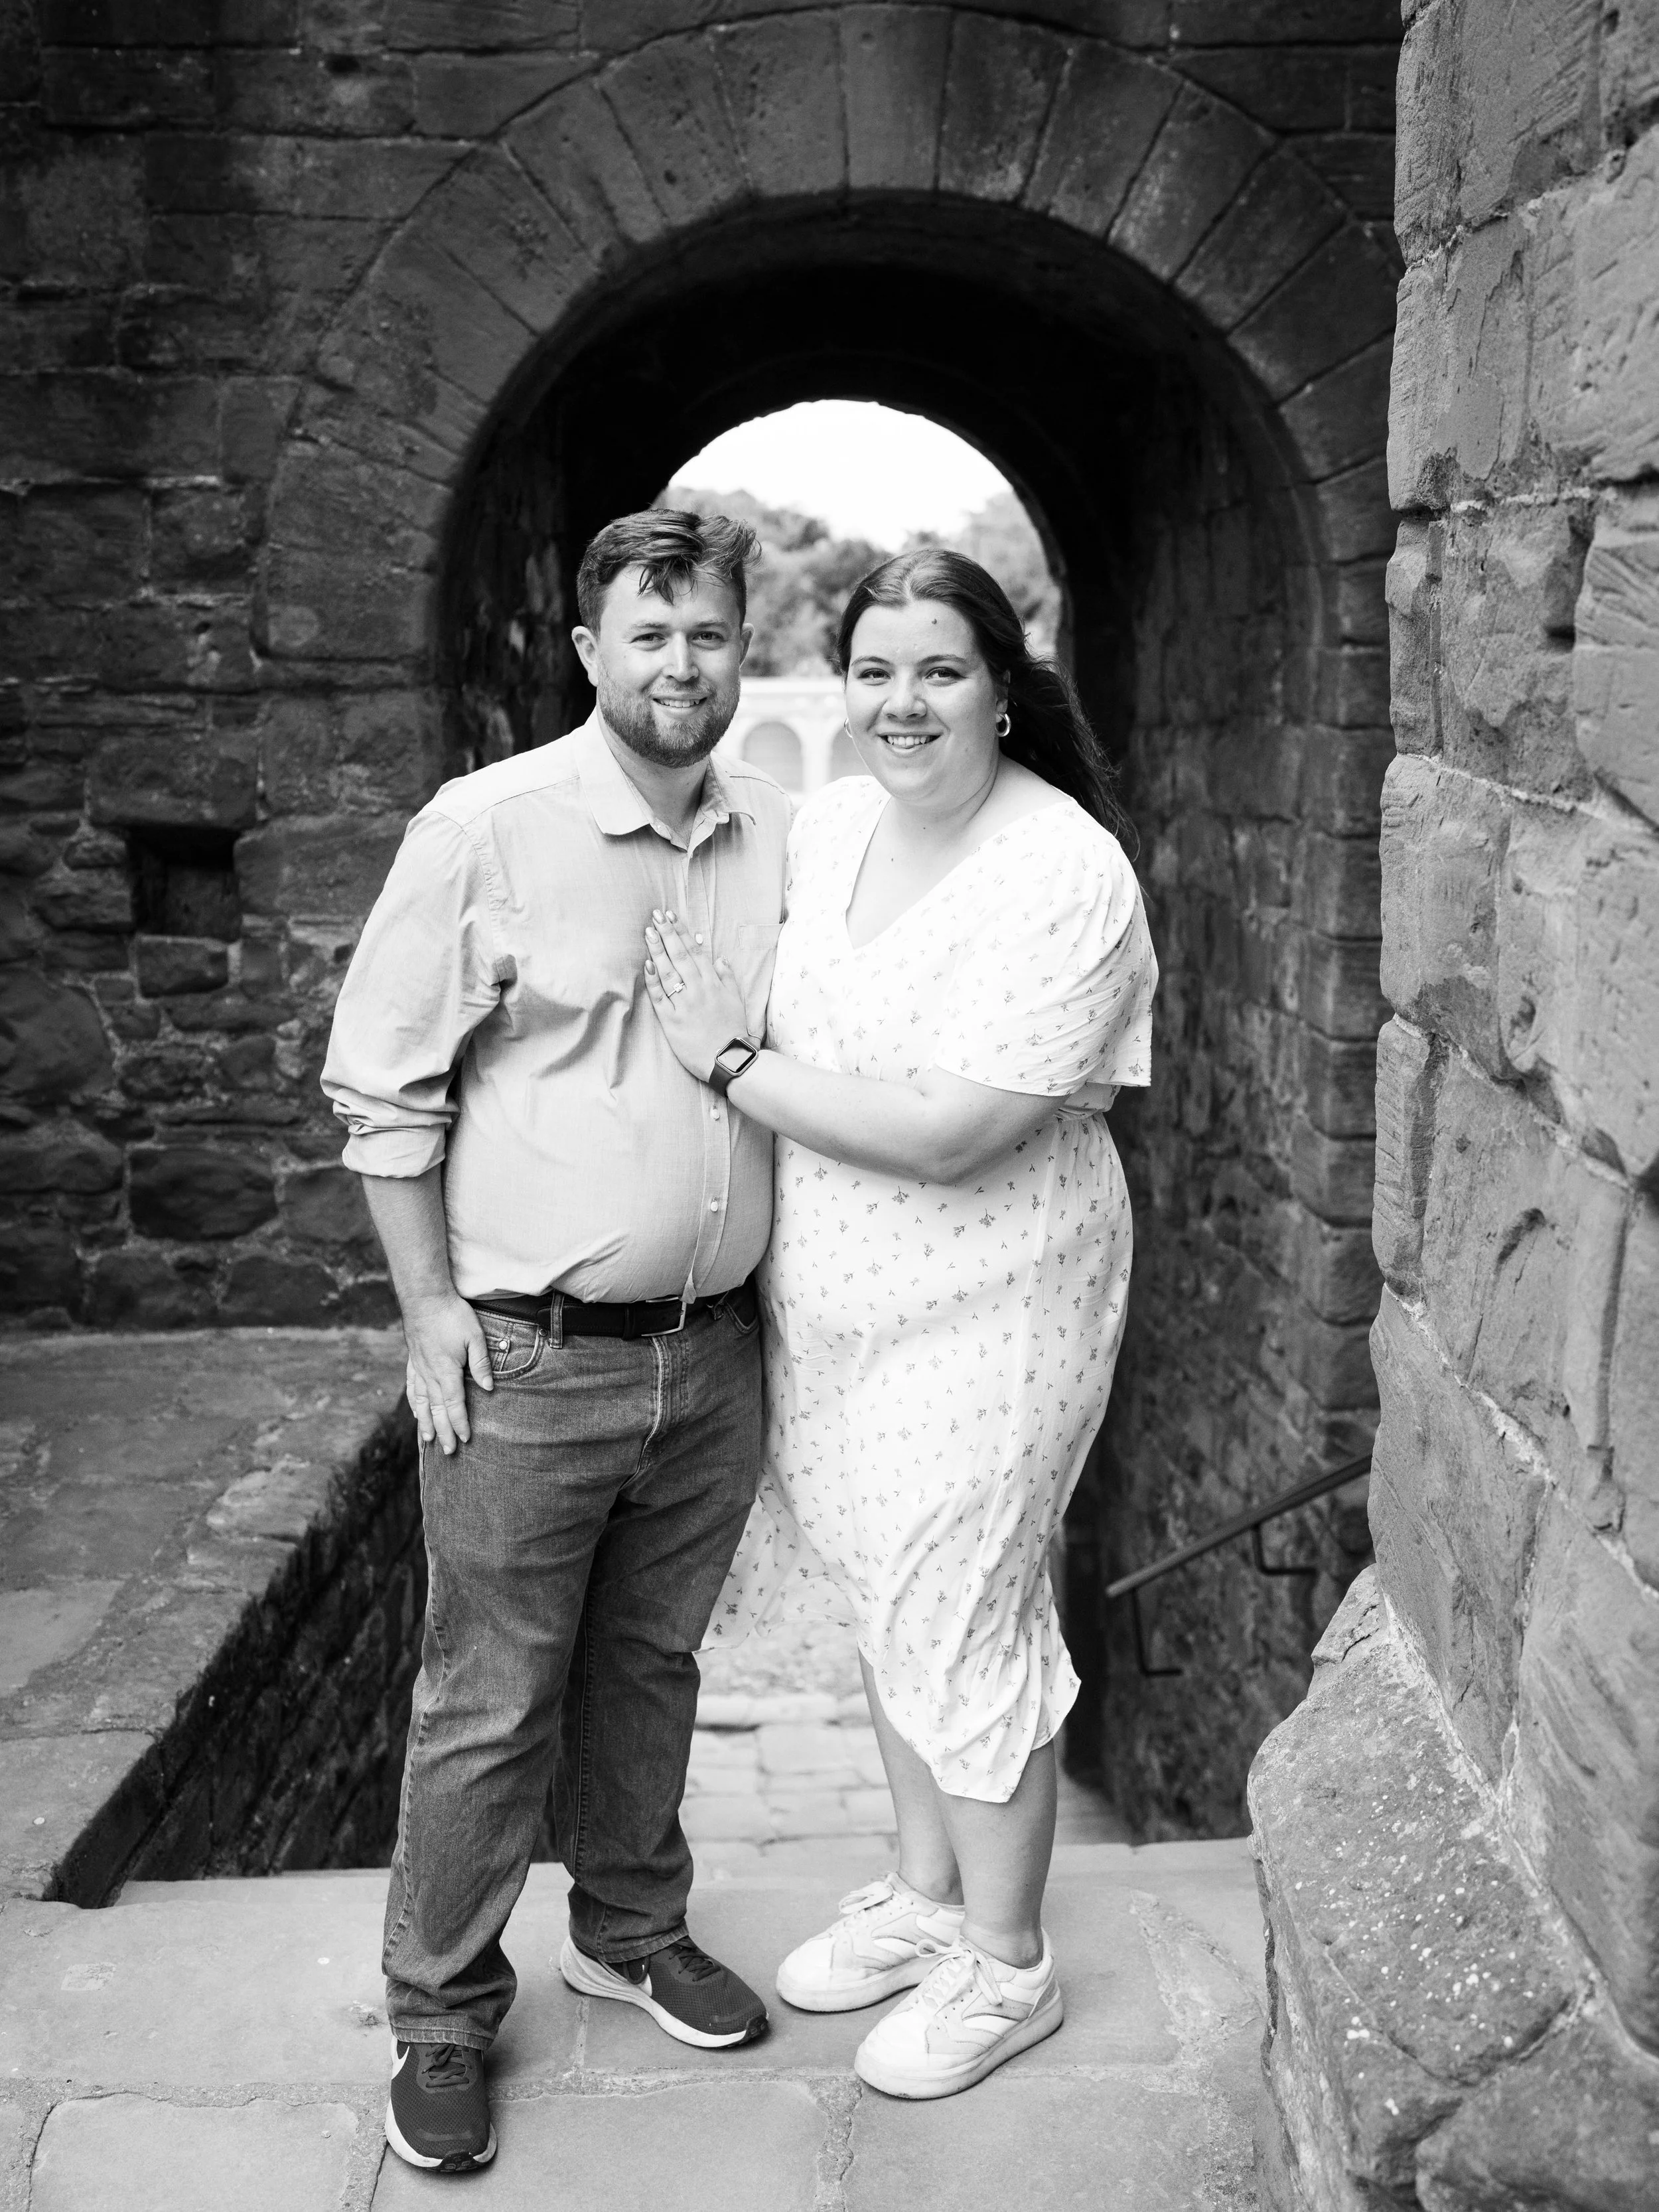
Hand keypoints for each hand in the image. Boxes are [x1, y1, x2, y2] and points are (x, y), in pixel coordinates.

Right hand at [400, 1289, 491, 1454]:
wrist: (425, 1298)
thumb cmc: (453, 1315)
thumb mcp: (475, 1337)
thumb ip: (481, 1364)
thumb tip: (488, 1388)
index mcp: (447, 1372)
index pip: (454, 1405)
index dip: (460, 1424)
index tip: (464, 1440)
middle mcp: (430, 1375)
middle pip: (437, 1410)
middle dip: (443, 1432)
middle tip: (448, 1451)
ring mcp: (419, 1368)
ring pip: (421, 1403)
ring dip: (425, 1423)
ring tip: (428, 1440)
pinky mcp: (413, 1360)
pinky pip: (412, 1387)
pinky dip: (414, 1403)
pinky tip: (416, 1411)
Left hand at [643, 907, 750, 1079]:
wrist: (729, 1060)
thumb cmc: (733, 1031)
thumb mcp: (737, 1001)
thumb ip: (727, 978)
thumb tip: (719, 959)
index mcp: (713, 984)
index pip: (695, 951)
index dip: (682, 932)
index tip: (672, 916)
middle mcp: (698, 990)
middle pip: (680, 956)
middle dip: (667, 934)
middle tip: (656, 915)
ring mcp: (684, 1004)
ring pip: (669, 972)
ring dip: (658, 950)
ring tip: (648, 932)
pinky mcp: (672, 1021)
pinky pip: (660, 997)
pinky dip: (653, 980)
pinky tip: (647, 964)